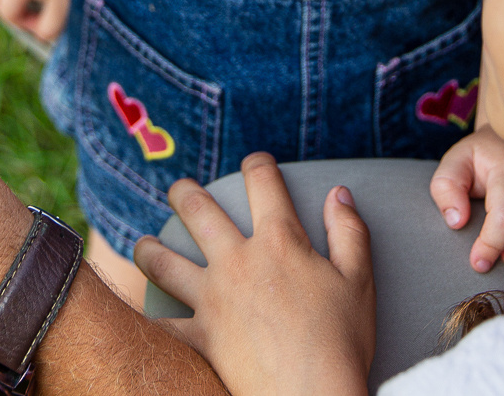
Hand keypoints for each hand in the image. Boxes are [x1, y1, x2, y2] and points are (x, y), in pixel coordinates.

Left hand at [133, 154, 372, 395]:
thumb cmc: (342, 341)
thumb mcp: (360, 281)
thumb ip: (349, 232)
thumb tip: (338, 193)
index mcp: (280, 242)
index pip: (263, 184)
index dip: (258, 165)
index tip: (255, 163)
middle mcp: (238, 261)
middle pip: (198, 210)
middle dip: (184, 192)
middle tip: (179, 188)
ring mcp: (212, 298)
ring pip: (163, 261)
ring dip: (149, 248)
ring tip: (145, 244)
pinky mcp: (199, 335)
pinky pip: (163, 320)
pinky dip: (149, 313)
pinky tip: (143, 307)